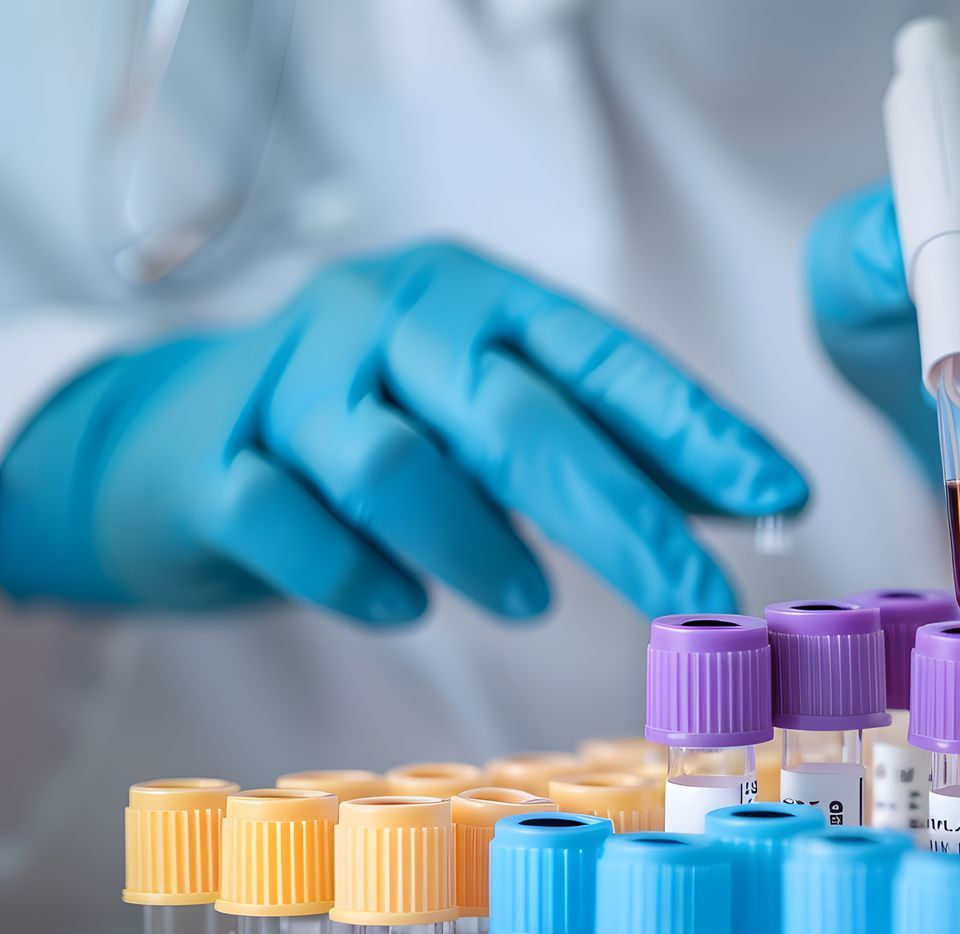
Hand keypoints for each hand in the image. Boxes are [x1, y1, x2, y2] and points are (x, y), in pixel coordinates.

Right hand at [0, 242, 807, 622]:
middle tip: (695, 601)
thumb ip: (619, 449)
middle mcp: (385, 320)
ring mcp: (289, 385)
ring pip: (398, 468)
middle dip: (624, 519)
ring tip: (529, 597)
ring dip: (479, 550)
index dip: (696, 429)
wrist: (171, 440)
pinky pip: (293, 529)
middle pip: (518, 418)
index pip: (604, 357)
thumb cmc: (377, 427)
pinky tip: (402, 603)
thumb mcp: (494, 413)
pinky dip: (362, 582)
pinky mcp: (214, 465)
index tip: (783, 496)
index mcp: (474, 297)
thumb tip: (766, 501)